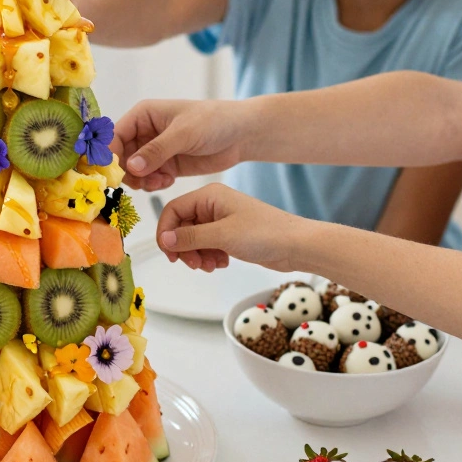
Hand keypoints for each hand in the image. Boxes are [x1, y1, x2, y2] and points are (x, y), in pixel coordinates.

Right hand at [112, 99, 247, 190]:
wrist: (241, 135)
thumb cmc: (214, 122)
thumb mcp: (184, 133)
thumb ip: (157, 150)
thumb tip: (131, 167)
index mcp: (143, 115)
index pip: (115, 135)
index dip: (110, 155)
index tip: (114, 174)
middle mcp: (144, 132)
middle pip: (120, 157)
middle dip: (128, 172)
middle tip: (142, 182)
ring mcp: (154, 151)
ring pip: (133, 171)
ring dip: (142, 181)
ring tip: (160, 181)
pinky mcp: (165, 166)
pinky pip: (148, 179)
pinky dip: (153, 184)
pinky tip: (168, 181)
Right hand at [156, 183, 305, 271]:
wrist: (297, 245)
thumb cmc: (265, 233)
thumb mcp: (222, 235)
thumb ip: (190, 237)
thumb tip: (164, 240)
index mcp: (209, 196)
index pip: (173, 210)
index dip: (167, 232)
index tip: (169, 253)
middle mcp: (213, 205)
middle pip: (182, 226)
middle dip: (185, 248)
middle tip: (193, 264)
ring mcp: (221, 220)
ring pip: (194, 239)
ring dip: (197, 255)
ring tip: (211, 266)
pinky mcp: (229, 234)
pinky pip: (207, 245)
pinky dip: (209, 256)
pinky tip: (222, 263)